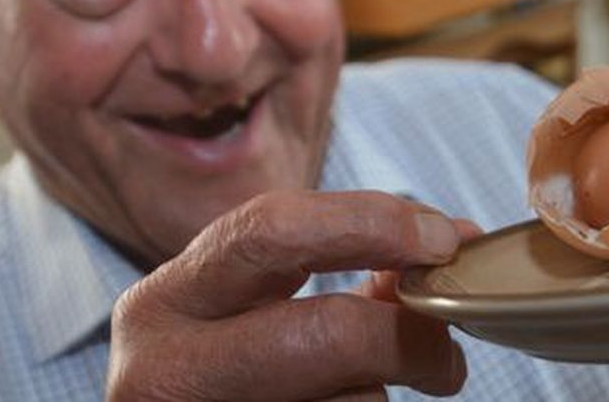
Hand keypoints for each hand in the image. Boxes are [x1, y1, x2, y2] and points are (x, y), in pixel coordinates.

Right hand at [105, 189, 475, 400]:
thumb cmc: (208, 373)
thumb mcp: (232, 309)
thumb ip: (316, 267)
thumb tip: (438, 240)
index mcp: (164, 303)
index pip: (272, 232)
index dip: (372, 223)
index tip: (440, 238)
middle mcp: (168, 371)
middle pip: (330, 334)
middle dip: (409, 335)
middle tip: (444, 352)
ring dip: (382, 395)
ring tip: (362, 393)